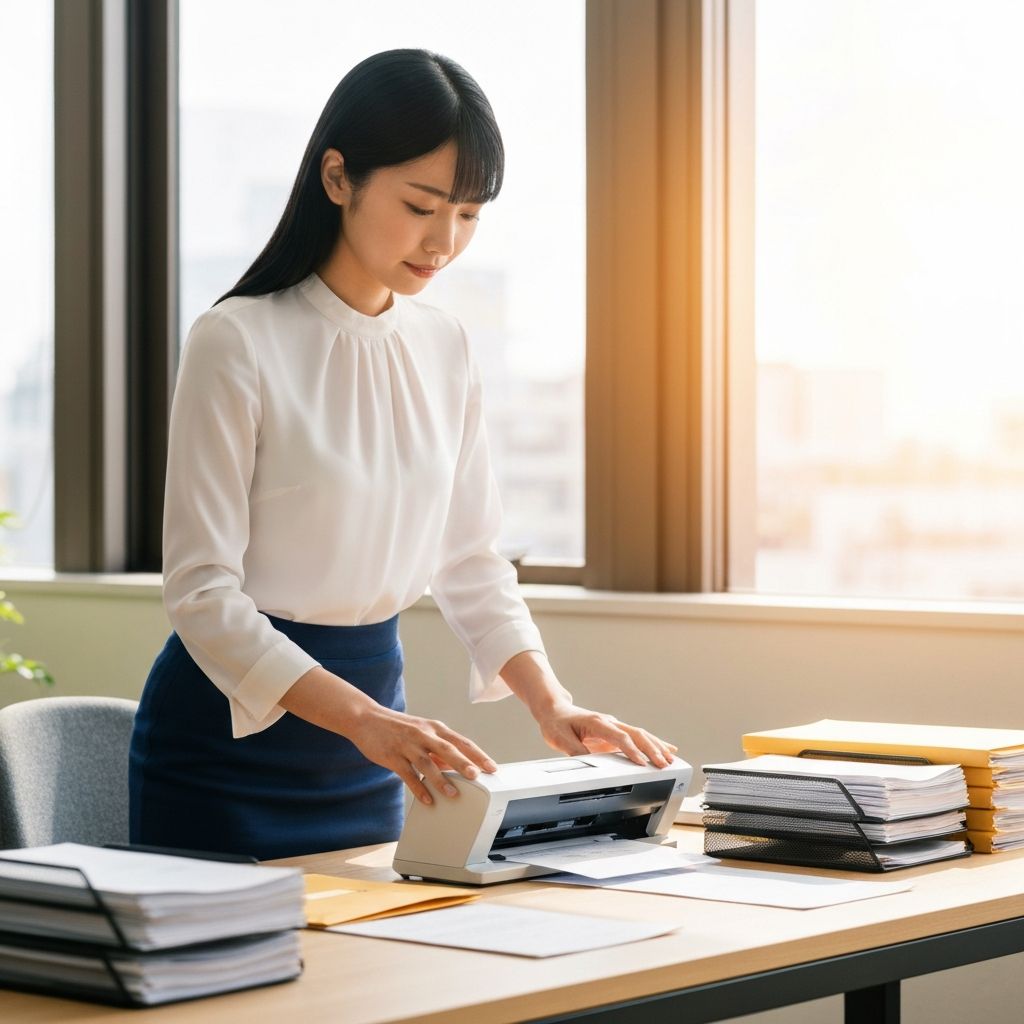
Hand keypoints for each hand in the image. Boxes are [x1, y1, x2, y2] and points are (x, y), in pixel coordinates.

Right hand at [347, 704, 496, 805]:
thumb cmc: (398, 728)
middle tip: (476, 776)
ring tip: (453, 794)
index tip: (491, 767)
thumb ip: (439, 750)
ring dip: (441, 780)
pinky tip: (427, 800)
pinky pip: (407, 774)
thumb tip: (456, 766)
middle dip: (463, 763)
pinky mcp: (392, 756)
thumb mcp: (422, 733)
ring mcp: (407, 745)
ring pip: (427, 763)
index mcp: (434, 728)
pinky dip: (418, 788)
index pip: (461, 741)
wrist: (366, 718)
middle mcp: (423, 734)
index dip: (477, 754)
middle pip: (447, 749)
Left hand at [532, 702, 677, 767]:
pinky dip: (652, 743)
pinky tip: (665, 748)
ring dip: (656, 746)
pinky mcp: (614, 733)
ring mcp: (613, 727)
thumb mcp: (559, 739)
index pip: (619, 737)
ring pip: (640, 734)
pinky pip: (637, 738)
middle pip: (636, 734)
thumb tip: (588, 763)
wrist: (555, 710)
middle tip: (664, 763)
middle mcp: (608, 722)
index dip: (631, 751)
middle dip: (651, 749)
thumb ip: (575, 751)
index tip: (641, 763)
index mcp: (597, 723)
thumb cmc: (557, 723)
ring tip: (671, 758)